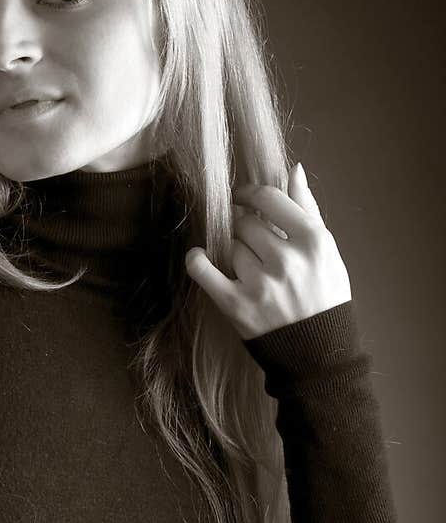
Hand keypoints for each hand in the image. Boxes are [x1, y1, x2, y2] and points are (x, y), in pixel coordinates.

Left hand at [184, 163, 351, 339]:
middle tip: (251, 241)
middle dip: (244, 227)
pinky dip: (196, 260)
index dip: (250, 193)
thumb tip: (294, 169)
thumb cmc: (324, 296)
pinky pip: (203, 271)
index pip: (269, 198)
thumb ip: (307, 208)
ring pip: (230, 246)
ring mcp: (260, 283)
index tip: (243, 197)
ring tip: (249, 266)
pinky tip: (198, 256)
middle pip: (245, 222)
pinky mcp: (236, 305)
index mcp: (314, 241)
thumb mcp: (326, 251)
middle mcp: (287, 260)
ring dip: (234, 251)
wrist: (317, 352)